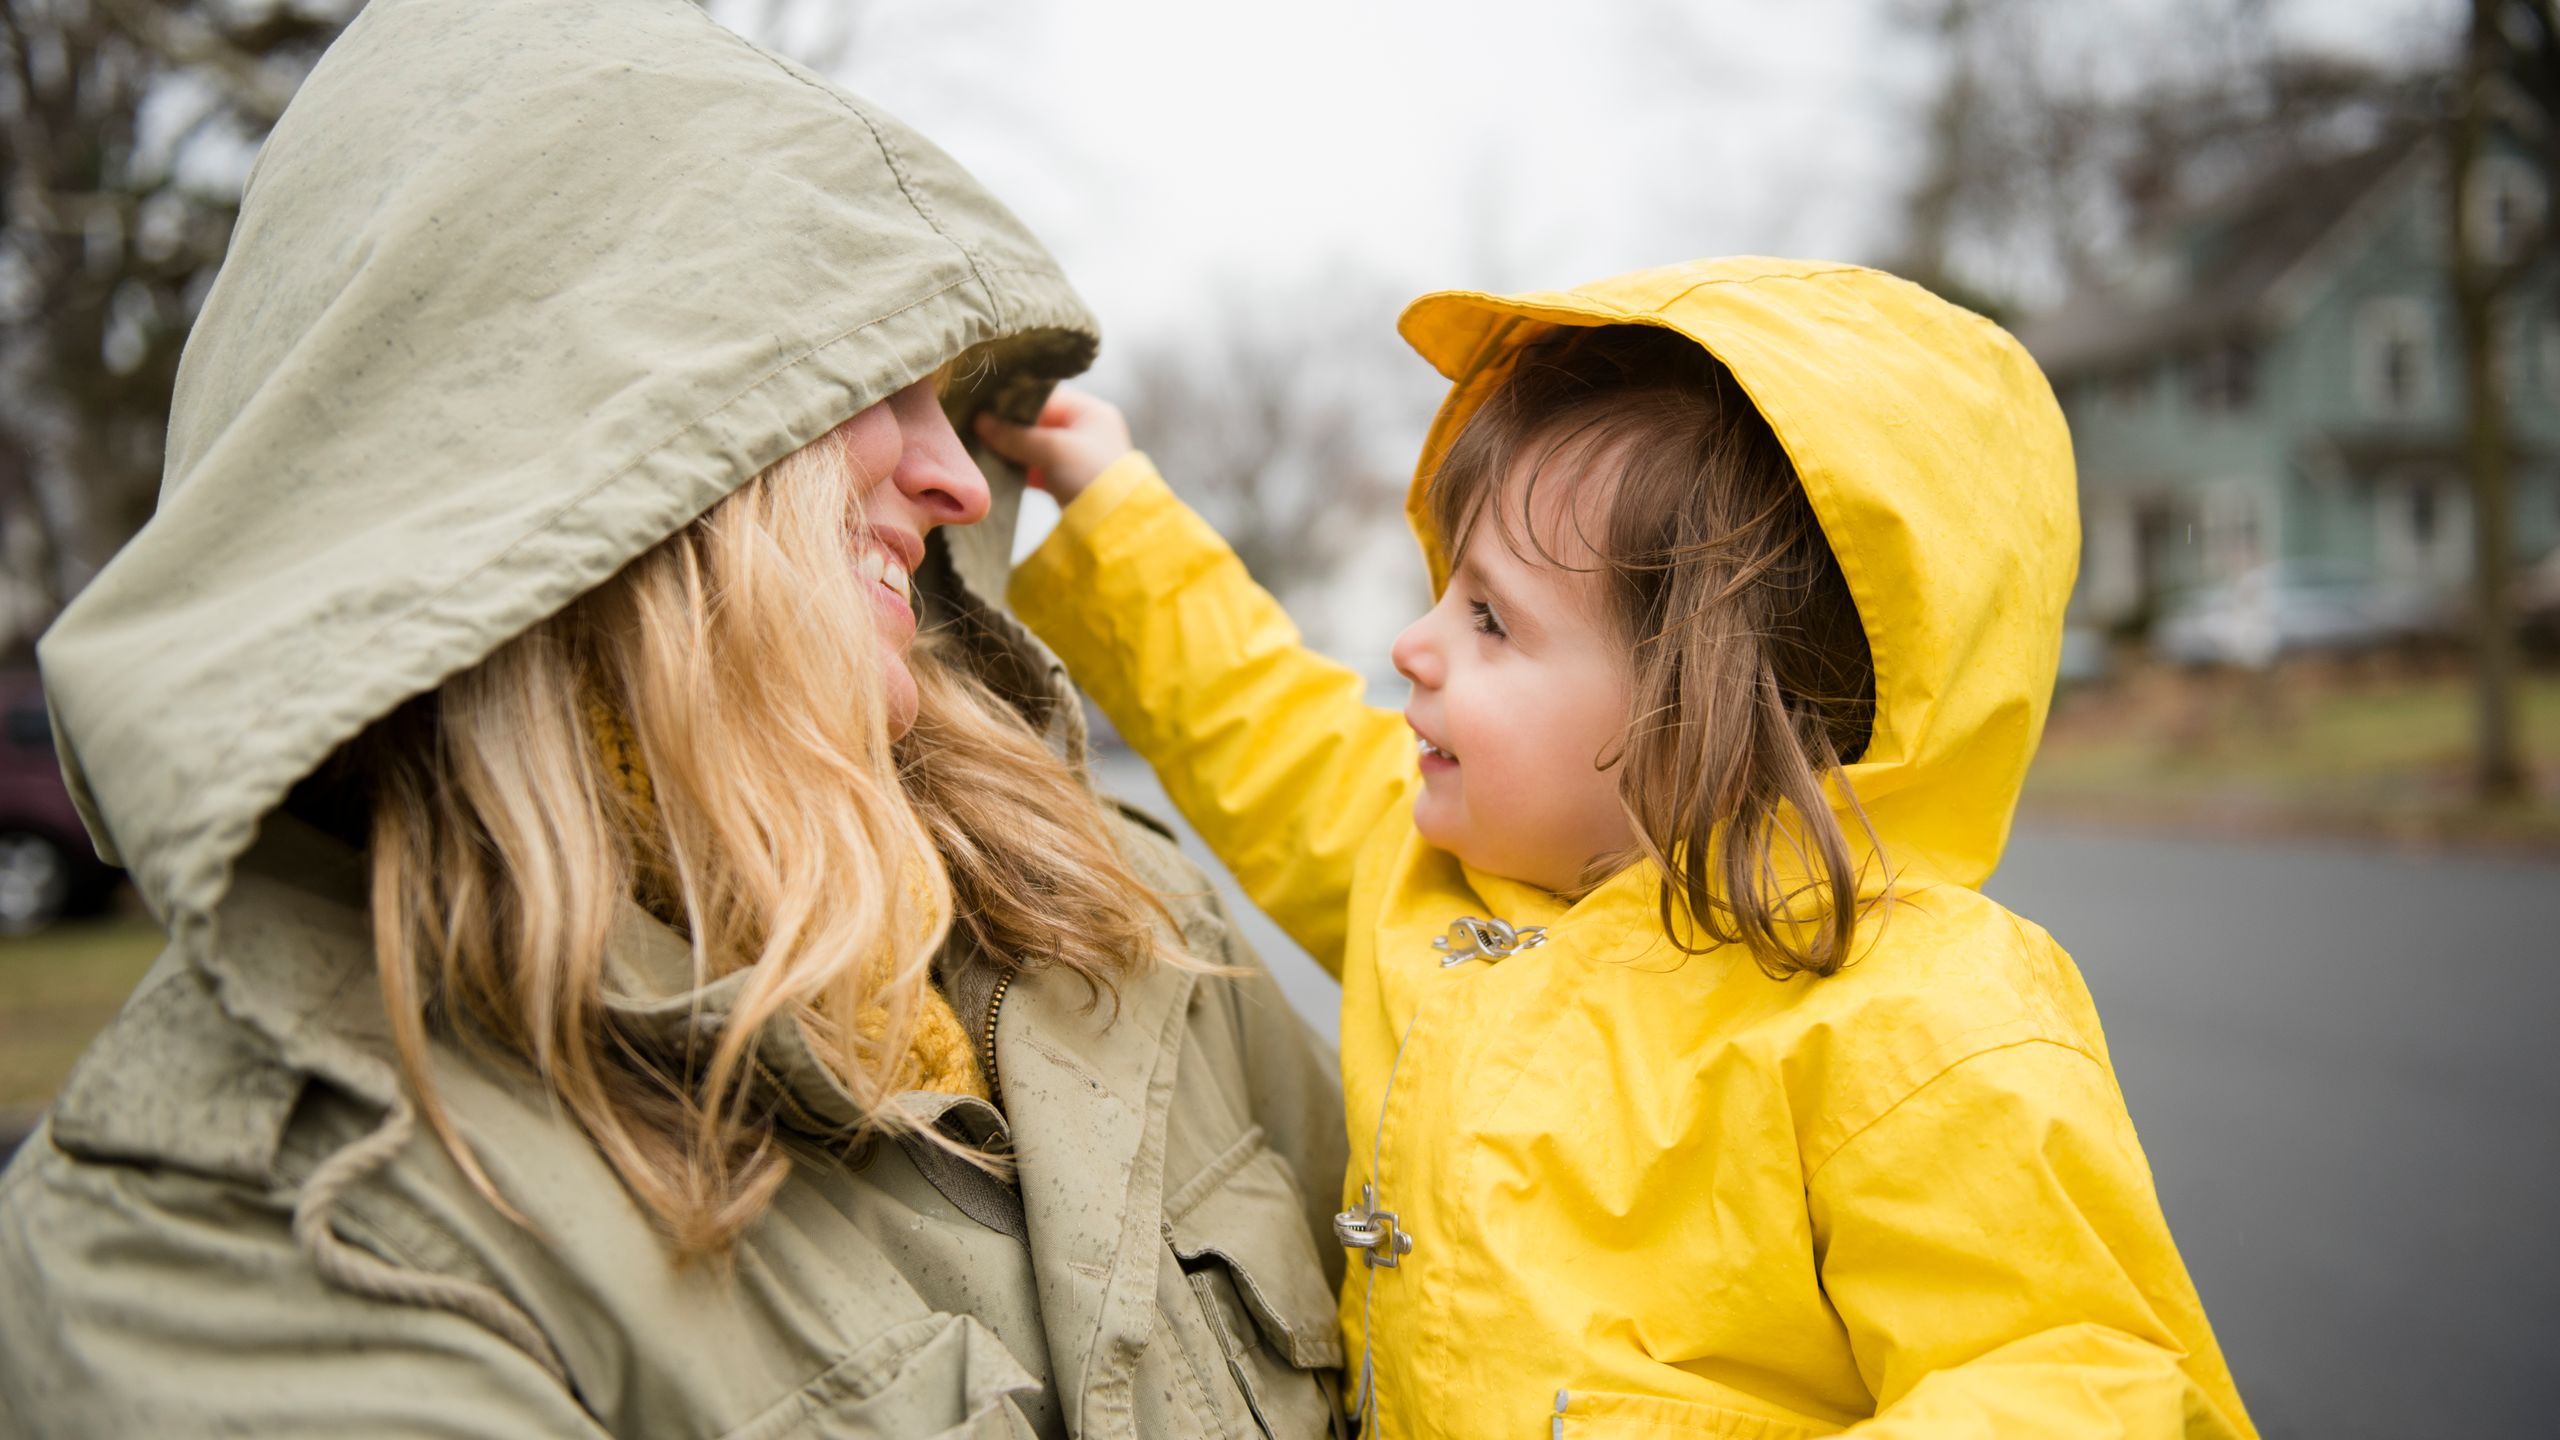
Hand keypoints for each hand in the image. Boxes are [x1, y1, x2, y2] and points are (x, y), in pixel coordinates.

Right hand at [973, 385, 1132, 505]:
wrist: (1114, 524)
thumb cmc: (1091, 476)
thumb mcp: (1053, 449)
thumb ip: (1016, 435)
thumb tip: (980, 422)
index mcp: (1090, 411)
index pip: (1045, 395)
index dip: (1014, 400)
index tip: (985, 405)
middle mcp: (1086, 429)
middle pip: (1038, 420)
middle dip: (1010, 426)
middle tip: (979, 427)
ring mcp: (1077, 456)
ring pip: (1035, 445)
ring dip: (1013, 448)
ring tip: (983, 446)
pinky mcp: (1067, 480)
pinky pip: (1038, 467)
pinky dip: (1020, 468)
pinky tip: (997, 468)